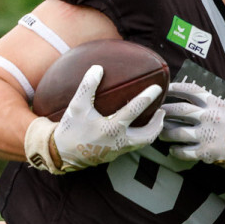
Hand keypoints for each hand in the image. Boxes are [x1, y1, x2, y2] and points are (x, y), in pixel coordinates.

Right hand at [26, 65, 164, 172]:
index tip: (156, 88)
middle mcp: (118, 142)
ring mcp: (118, 150)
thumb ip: (88, 87)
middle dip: (158, 123)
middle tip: (162, 111)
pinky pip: (133, 145)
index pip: (134, 110)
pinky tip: (138, 128)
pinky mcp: (115, 155)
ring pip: (142, 143)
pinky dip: (140, 136)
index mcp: (110, 129)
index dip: (146, 97)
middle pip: (147, 135)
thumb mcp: (76, 106)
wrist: (62, 154)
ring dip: (151, 131)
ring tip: (155, 119)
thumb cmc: (70, 129)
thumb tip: (98, 68)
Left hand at [159, 81, 224, 171]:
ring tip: (160, 133)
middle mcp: (211, 117)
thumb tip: (181, 92)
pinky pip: (184, 152)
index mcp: (215, 103)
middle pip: (181, 110)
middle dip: (165, 111)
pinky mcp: (206, 151)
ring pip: (178, 132)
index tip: (164, 89)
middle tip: (156, 113)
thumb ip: (206, 101)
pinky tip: (172, 149)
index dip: (176, 88)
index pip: (192, 90)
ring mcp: (208, 135)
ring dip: (165, 132)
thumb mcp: (223, 107)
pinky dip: (175, 151)